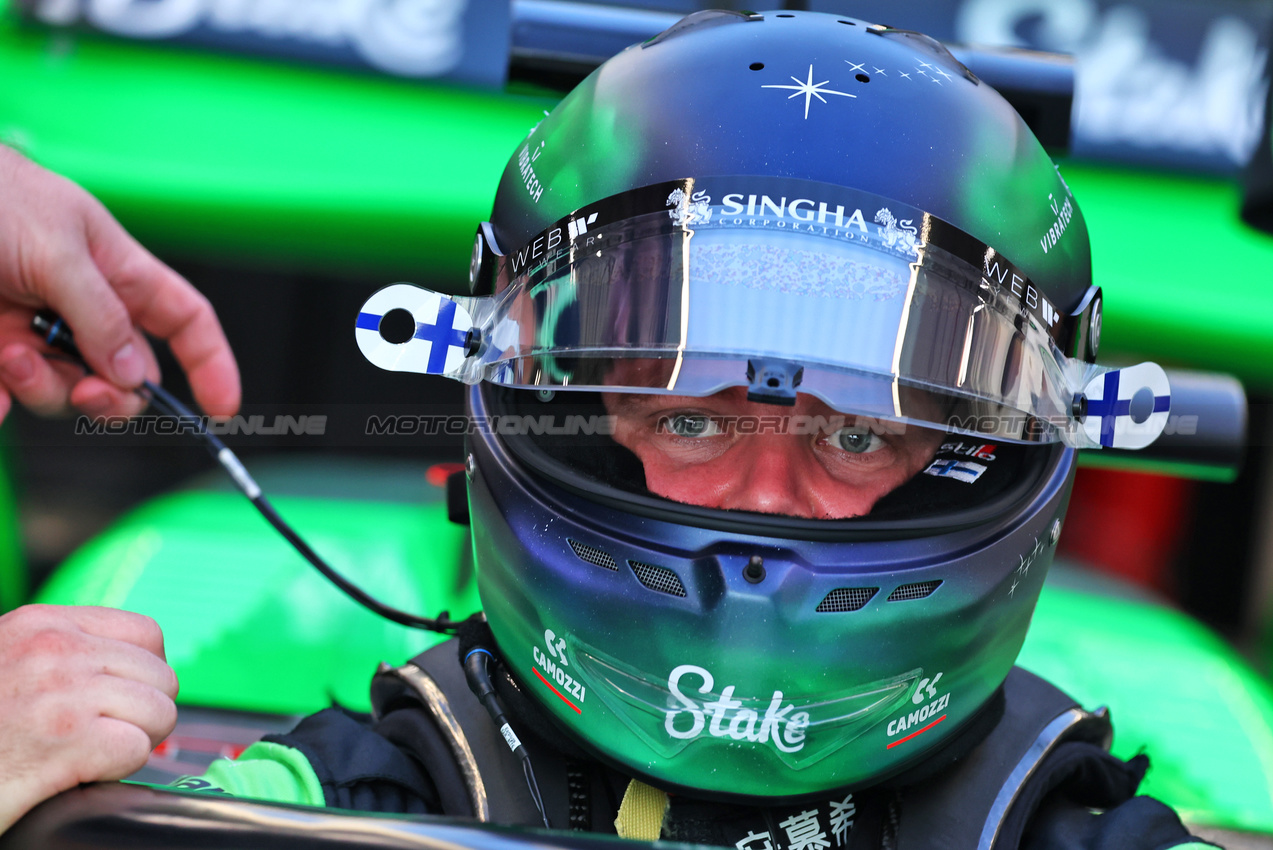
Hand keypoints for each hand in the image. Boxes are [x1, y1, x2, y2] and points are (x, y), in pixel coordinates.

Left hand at [0, 145, 239, 419]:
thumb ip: (100, 314)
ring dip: (45, 388)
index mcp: (118, 273)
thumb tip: (131, 375)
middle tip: (89, 392)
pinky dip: (2, 404)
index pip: (184, 321)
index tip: (221, 408)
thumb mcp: (56, 248)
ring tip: (9, 356)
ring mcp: (36, 333)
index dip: (211, 363)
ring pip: (67, 392)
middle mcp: (83, 310)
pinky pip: (10, 399)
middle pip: (126, 377)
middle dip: (113, 396)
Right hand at [0, 604, 177, 833]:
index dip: (146, 675)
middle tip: (107, 739)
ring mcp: (62, 691)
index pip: (146, 634)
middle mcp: (56, 648)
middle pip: (161, 677)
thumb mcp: (9, 666)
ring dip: (134, 743)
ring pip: (159, 713)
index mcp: (42, 624)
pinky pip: (135, 749)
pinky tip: (75, 774)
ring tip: (90, 757)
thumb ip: (60, 655)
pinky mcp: (64, 740)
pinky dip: (115, 770)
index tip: (124, 702)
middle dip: (144, 715)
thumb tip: (128, 671)